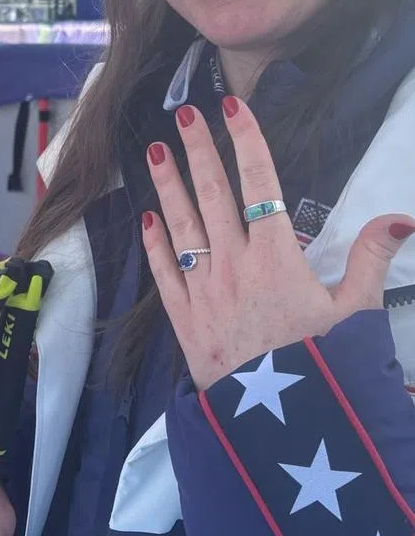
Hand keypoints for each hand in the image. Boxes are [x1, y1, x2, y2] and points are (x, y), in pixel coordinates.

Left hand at [143, 97, 414, 389]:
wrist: (282, 425)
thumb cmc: (324, 368)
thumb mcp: (356, 313)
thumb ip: (370, 259)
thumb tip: (398, 217)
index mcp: (278, 257)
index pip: (261, 184)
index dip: (246, 142)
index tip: (232, 109)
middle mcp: (234, 265)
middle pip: (213, 194)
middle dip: (198, 150)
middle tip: (184, 114)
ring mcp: (204, 290)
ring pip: (181, 225)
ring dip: (167, 185)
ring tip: (154, 150)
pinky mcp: (184, 319)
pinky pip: (164, 272)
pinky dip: (155, 244)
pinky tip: (146, 219)